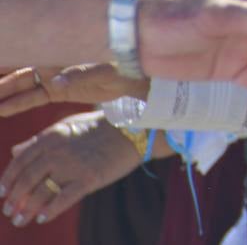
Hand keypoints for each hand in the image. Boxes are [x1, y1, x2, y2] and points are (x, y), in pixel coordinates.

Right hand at [0, 64, 147, 118]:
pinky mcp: (60, 91)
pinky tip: (2, 111)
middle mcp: (53, 61)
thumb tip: (56, 82)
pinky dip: (18, 104)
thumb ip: (79, 74)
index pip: (26, 52)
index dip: (7, 59)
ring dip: (4, 93)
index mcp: (59, 50)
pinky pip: (34, 97)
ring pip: (22, 85)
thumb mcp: (102, 68)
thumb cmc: (121, 63)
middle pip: (19, 70)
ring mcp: (55, 76)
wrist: (137, 75)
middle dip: (0, 79)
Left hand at [0, 112, 138, 227]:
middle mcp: (57, 152)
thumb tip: (15, 151)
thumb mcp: (67, 126)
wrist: (134, 129)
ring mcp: (73, 166)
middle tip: (9, 211)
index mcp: (50, 137)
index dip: (8, 179)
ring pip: (41, 192)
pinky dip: (50, 211)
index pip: (20, 161)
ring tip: (20, 220)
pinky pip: (63, 199)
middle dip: (14, 198)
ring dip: (27, 209)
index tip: (2, 192)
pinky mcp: (89, 179)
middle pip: (27, 180)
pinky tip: (42, 219)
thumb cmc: (100, 127)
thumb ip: (39, 139)